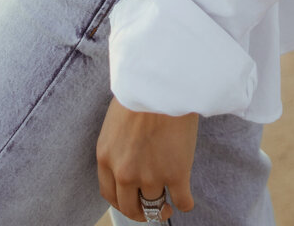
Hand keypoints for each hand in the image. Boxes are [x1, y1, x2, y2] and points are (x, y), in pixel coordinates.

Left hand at [96, 98, 196, 219]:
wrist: (161, 82)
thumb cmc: (140, 91)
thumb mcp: (116, 122)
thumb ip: (118, 147)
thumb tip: (129, 160)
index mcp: (106, 158)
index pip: (110, 194)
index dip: (123, 203)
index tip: (132, 203)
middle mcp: (125, 173)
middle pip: (131, 207)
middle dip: (142, 212)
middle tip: (152, 210)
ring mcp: (151, 176)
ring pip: (156, 205)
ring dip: (163, 207)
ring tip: (170, 204)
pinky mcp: (176, 174)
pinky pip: (182, 201)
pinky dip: (185, 204)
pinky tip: (186, 199)